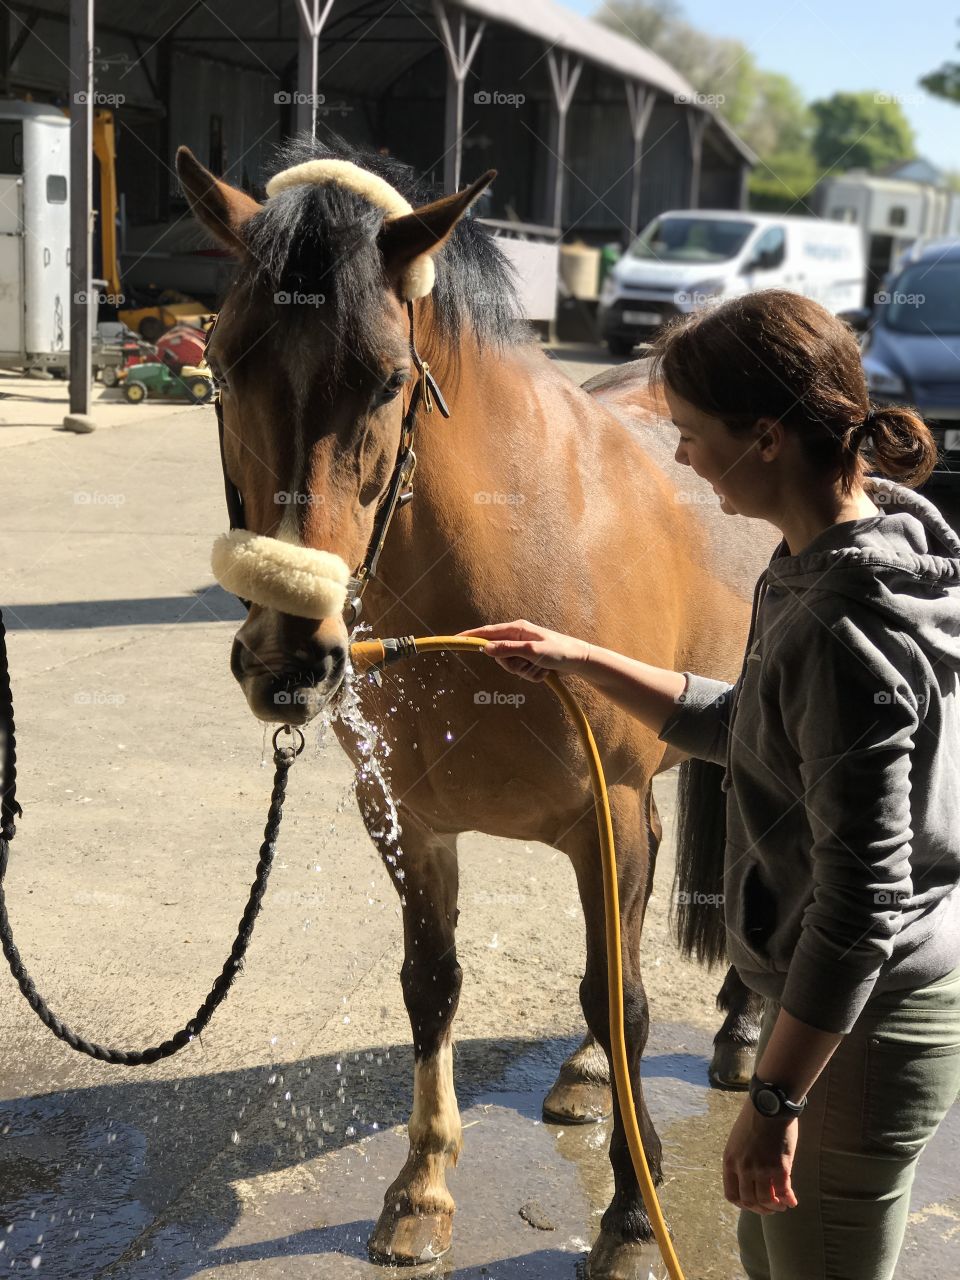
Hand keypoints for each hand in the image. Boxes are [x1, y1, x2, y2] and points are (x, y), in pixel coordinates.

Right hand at [456, 620, 589, 682]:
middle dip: (512, 665)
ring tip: (542, 667)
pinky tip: (546, 671)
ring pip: (510, 667)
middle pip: (498, 656)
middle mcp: (517, 638)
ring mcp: (523, 650)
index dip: (470, 636)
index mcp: (516, 629)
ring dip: (526, 672)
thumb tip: (485, 648)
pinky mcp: (530, 661)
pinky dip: (533, 676)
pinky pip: (522, 674)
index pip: (487, 632)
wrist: (579, 661)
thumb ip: (508, 649)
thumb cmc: (559, 651)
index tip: (455, 639)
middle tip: (528, 664)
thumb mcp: (532, 651)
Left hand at [722, 1097, 798, 1214]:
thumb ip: (743, 1161)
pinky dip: (789, 1200)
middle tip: (771, 1208)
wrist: (770, 1103)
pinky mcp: (779, 1167)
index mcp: (729, 1160)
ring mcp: (761, 1169)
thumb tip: (753, 1181)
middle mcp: (743, 1168)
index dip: (744, 1204)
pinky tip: (792, 1201)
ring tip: (782, 1205)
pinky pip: (784, 1192)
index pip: (732, 1195)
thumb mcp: (739, 1141)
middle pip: (749, 1201)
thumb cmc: (755, 1119)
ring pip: (766, 1201)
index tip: (753, 1204)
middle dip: (760, 1209)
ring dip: (775, 1207)